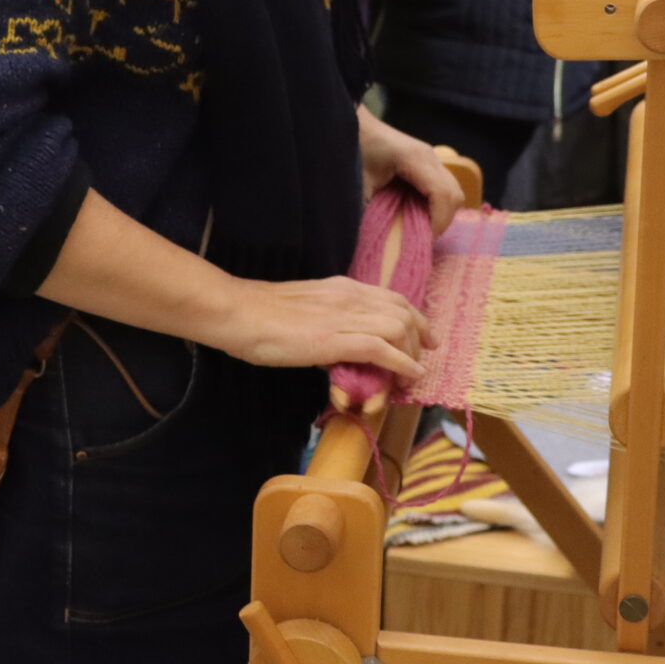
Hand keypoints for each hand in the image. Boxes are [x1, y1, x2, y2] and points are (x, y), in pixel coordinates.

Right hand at [207, 273, 437, 381]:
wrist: (239, 312)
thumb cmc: (261, 314)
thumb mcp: (306, 308)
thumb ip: (329, 318)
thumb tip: (340, 341)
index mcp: (343, 287)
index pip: (391, 297)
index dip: (414, 316)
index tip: (424, 335)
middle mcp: (350, 296)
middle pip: (403, 311)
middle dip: (421, 335)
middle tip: (425, 357)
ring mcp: (344, 316)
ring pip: (398, 328)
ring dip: (412, 353)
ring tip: (410, 374)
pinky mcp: (335, 339)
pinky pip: (381, 349)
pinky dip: (402, 363)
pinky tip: (408, 376)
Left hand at [357, 104, 466, 236]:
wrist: (351, 125)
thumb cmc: (353, 150)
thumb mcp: (358, 184)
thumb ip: (370, 212)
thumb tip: (380, 243)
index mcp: (415, 159)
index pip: (442, 194)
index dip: (437, 222)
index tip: (422, 240)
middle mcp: (430, 157)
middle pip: (455, 195)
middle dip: (443, 221)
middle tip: (421, 238)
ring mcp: (431, 158)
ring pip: (453, 191)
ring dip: (442, 213)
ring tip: (420, 228)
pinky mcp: (427, 162)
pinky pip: (444, 187)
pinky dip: (437, 205)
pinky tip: (417, 214)